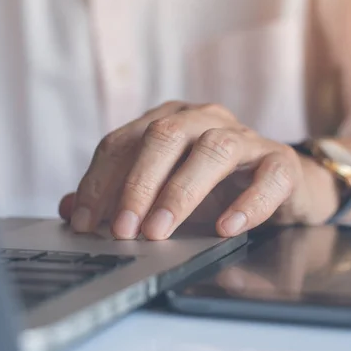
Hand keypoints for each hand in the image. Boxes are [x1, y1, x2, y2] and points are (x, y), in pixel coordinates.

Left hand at [59, 101, 337, 239]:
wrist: (281, 185)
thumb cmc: (216, 188)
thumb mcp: (161, 193)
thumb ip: (117, 198)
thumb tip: (69, 209)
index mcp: (168, 121)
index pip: (124, 141)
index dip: (100, 180)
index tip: (83, 220)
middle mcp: (204, 119)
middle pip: (163, 137)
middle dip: (136, 185)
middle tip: (121, 229)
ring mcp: (245, 136)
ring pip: (211, 150)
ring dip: (180, 193)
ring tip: (159, 231)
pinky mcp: (280, 161)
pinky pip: (267, 176)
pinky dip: (247, 203)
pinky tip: (226, 227)